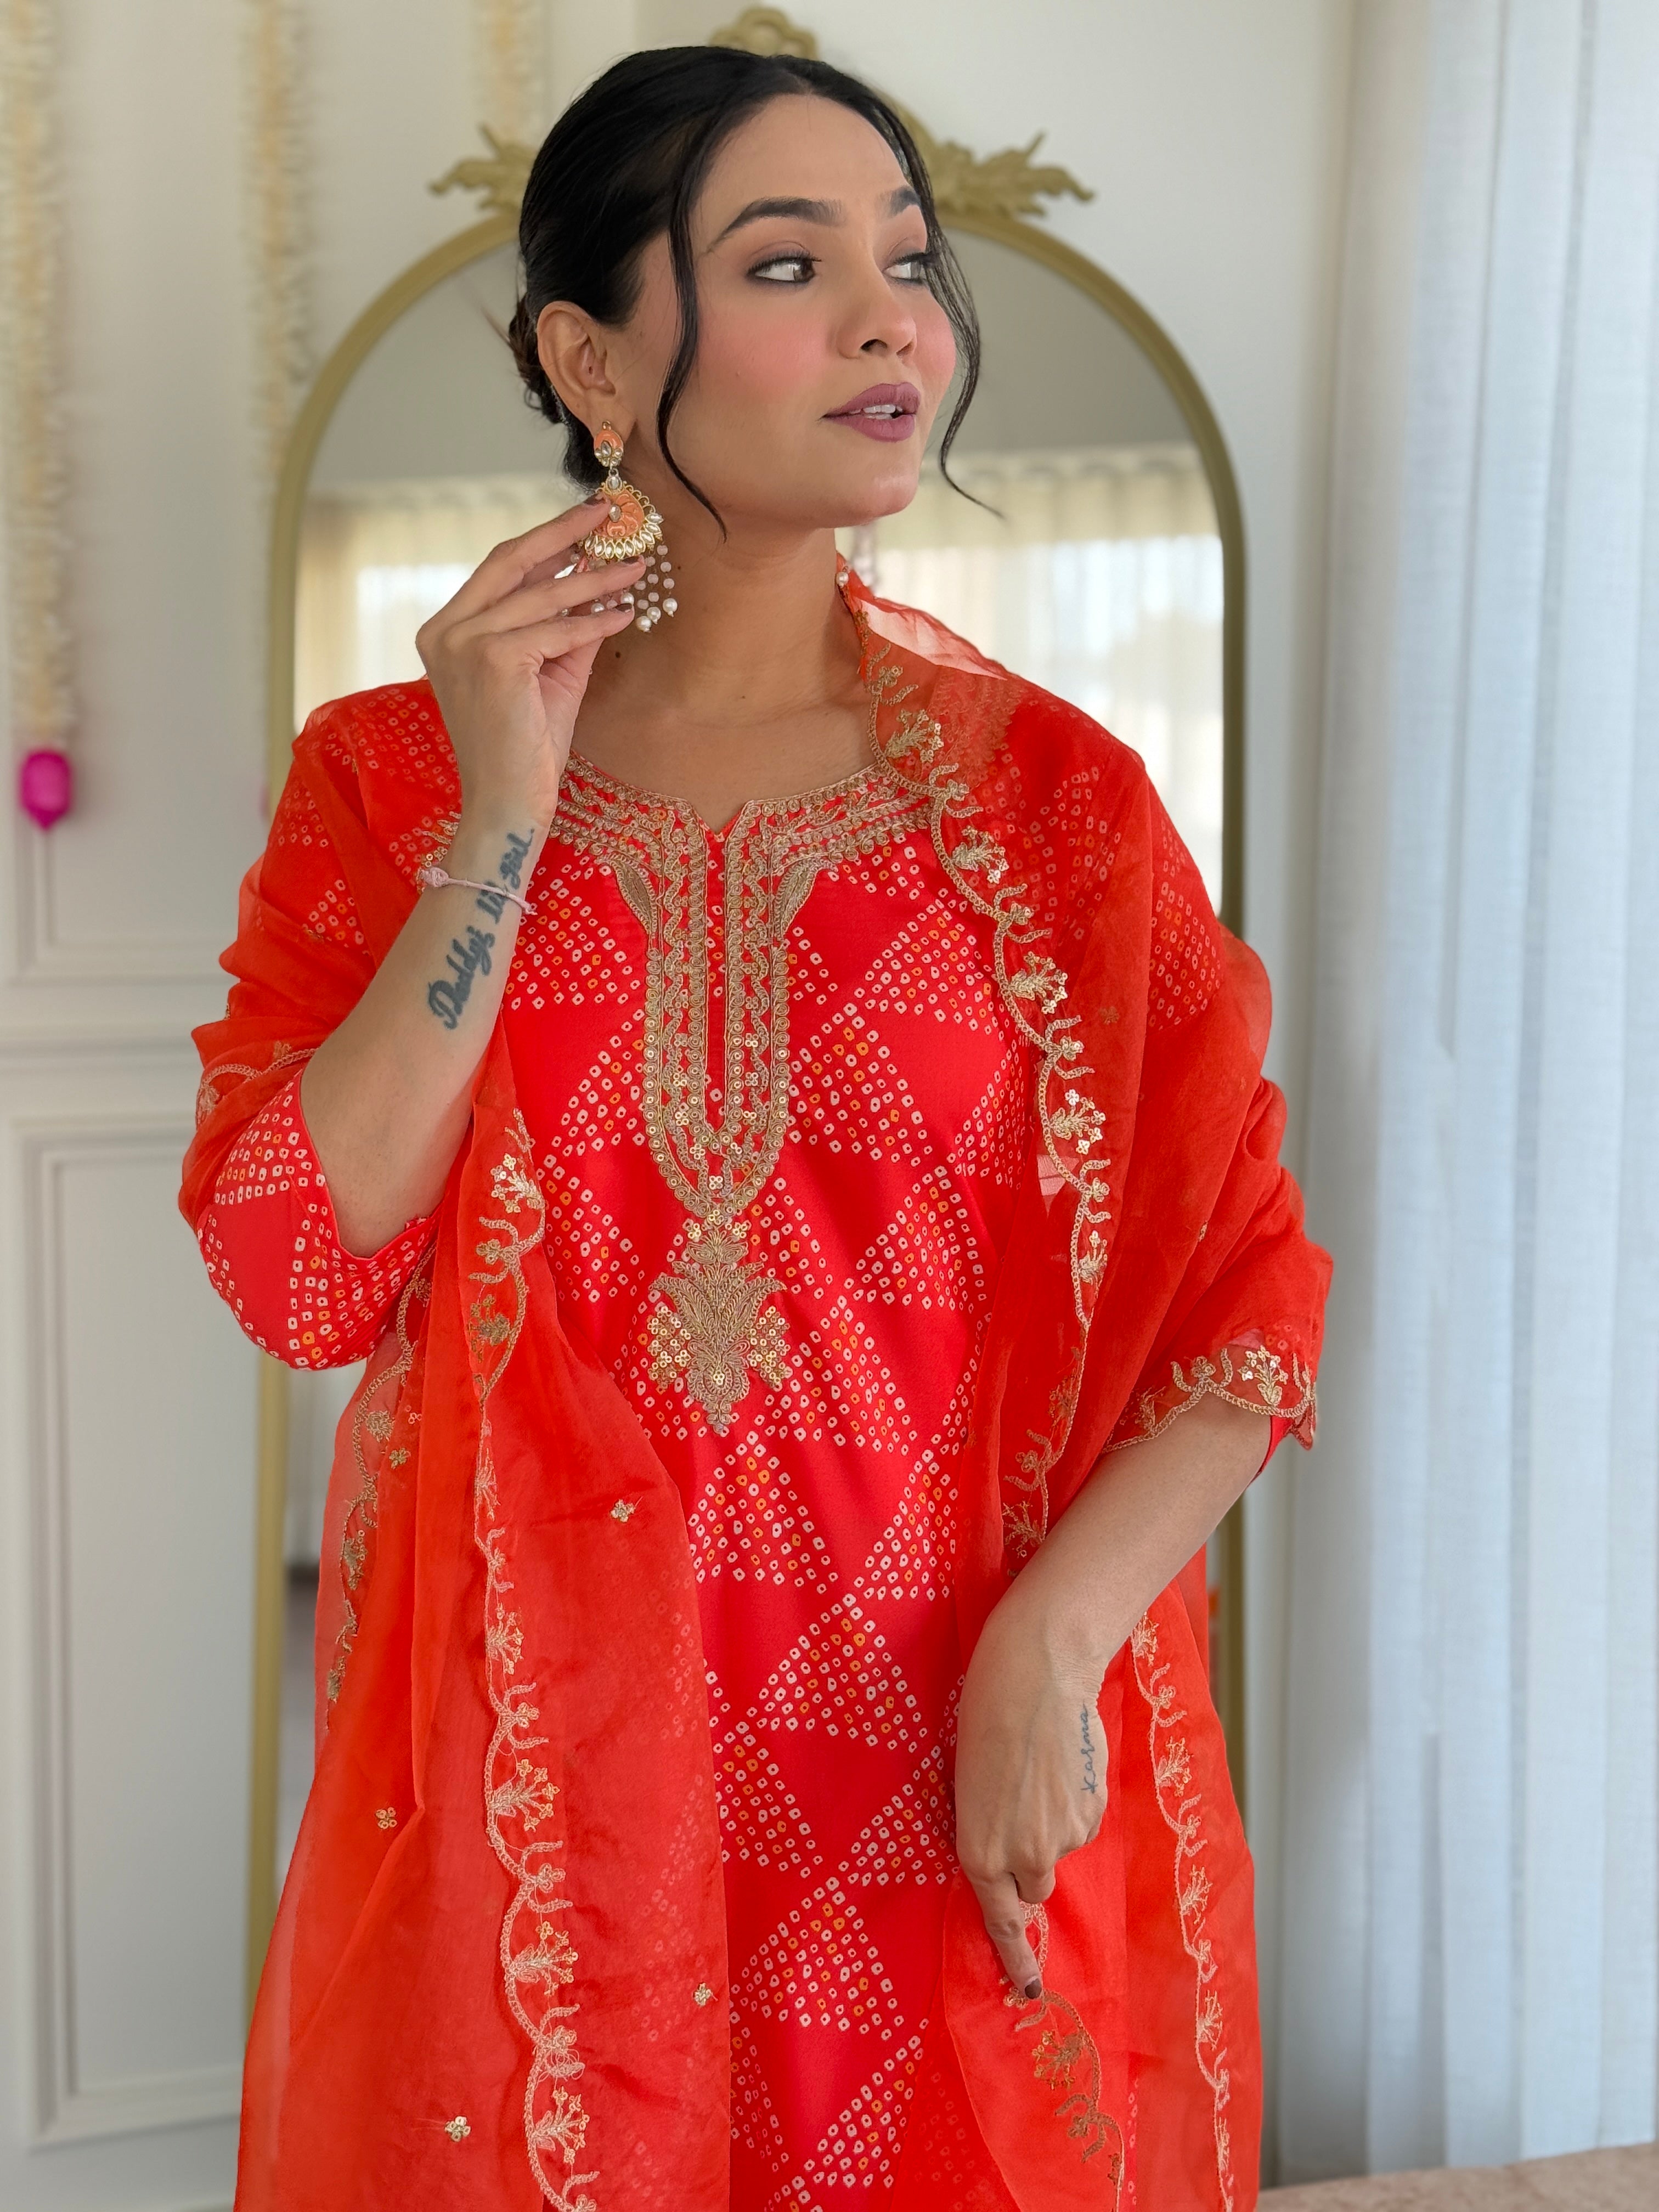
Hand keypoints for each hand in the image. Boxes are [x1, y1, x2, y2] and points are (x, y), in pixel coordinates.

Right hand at [416, 496, 643, 830]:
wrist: (508, 804)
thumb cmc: (524, 747)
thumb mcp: (547, 674)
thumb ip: (563, 628)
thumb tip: (598, 581)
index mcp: (445, 630)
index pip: (499, 569)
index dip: (545, 540)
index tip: (585, 521)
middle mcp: (445, 631)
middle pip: (512, 560)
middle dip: (565, 533)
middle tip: (610, 515)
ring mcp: (463, 644)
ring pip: (543, 596)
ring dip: (596, 579)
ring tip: (636, 567)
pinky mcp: (493, 662)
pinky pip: (558, 630)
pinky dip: (596, 620)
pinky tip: (626, 612)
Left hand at [953, 1580, 1107, 1997]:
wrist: (1037, 1672)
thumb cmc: (984, 1715)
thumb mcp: (968, 1782)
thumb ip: (989, 1830)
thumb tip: (1013, 1851)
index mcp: (980, 1852)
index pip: (1002, 1924)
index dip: (1016, 1960)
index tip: (1030, 1992)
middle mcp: (1024, 1856)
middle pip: (1033, 1886)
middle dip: (1028, 1861)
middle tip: (1020, 1809)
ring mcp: (1065, 1836)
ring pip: (1059, 1847)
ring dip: (1051, 1823)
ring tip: (1037, 1767)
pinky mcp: (1094, 1810)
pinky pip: (1082, 1820)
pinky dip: (1072, 1800)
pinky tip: (1060, 1759)